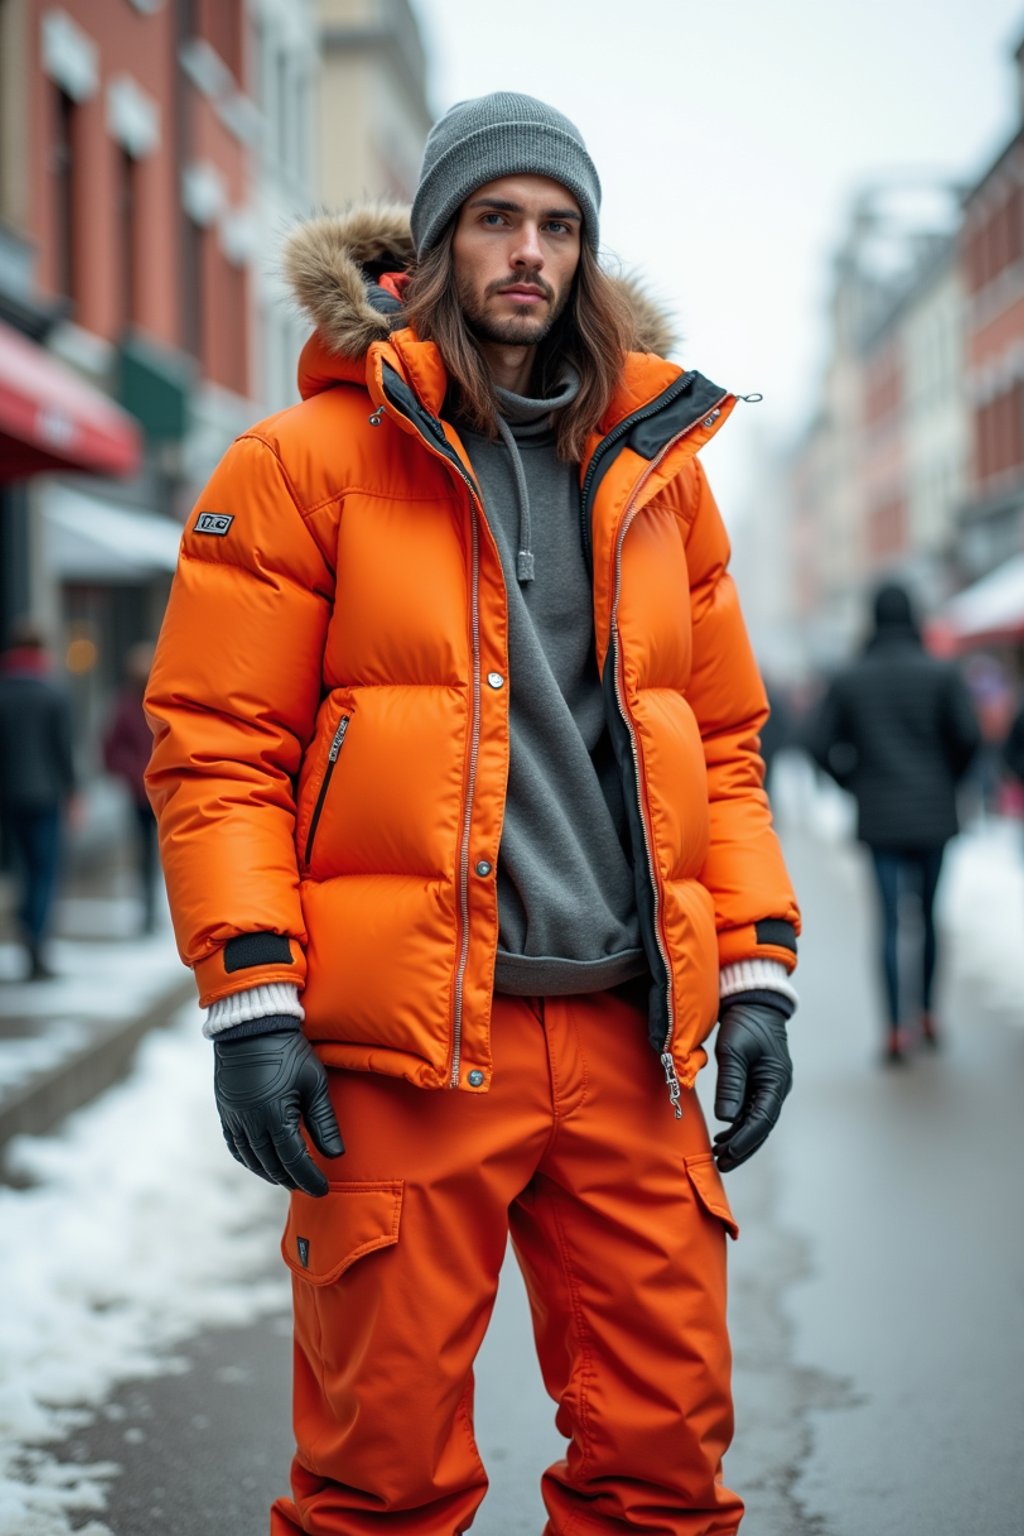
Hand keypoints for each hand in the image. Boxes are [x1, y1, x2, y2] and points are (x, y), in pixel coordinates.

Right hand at [213, 1030, 343, 1196]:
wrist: (252, 1026)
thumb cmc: (289, 1051)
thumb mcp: (314, 1083)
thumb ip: (324, 1122)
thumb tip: (336, 1155)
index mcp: (274, 1117)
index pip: (294, 1161)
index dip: (309, 1178)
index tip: (323, 1190)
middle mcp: (249, 1123)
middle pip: (271, 1165)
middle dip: (292, 1180)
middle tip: (309, 1187)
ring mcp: (233, 1118)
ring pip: (251, 1159)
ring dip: (270, 1173)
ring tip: (289, 1178)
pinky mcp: (225, 1111)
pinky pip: (235, 1146)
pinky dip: (249, 1160)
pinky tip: (261, 1162)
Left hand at [713, 1001, 792, 1172]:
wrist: (753, 1003)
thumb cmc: (745, 1023)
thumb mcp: (733, 1050)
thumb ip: (731, 1084)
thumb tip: (727, 1118)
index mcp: (776, 1081)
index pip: (762, 1120)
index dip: (744, 1141)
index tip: (727, 1155)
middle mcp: (776, 1088)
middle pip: (761, 1127)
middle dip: (743, 1148)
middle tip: (722, 1164)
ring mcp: (769, 1087)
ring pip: (756, 1122)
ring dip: (739, 1139)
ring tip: (719, 1154)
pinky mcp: (759, 1083)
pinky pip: (750, 1111)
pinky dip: (738, 1125)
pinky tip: (724, 1135)